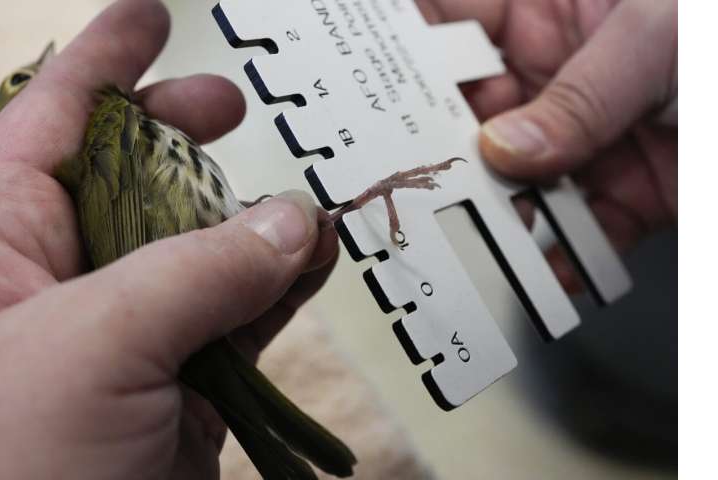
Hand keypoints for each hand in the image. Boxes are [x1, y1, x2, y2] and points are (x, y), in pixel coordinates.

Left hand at [0, 1, 337, 478]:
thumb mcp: (90, 347)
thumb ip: (196, 271)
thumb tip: (288, 219)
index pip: (52, 123)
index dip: (103, 60)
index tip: (150, 14)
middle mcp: (57, 282)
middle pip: (132, 176)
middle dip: (182, 134)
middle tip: (231, 107)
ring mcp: (125, 336)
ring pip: (200, 248)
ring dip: (254, 218)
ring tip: (304, 197)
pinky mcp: (175, 387)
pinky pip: (237, 313)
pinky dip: (281, 286)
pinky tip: (316, 258)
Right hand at [418, 0, 676, 286]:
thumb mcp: (657, 41)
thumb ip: (578, 98)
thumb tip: (504, 150)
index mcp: (551, 14)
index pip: (454, 24)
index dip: (405, 51)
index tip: (368, 88)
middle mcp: (557, 78)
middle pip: (472, 120)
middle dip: (444, 153)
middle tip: (419, 181)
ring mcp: (587, 140)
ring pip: (517, 186)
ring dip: (499, 218)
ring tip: (481, 240)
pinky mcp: (625, 195)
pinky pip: (579, 236)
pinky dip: (562, 264)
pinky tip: (548, 277)